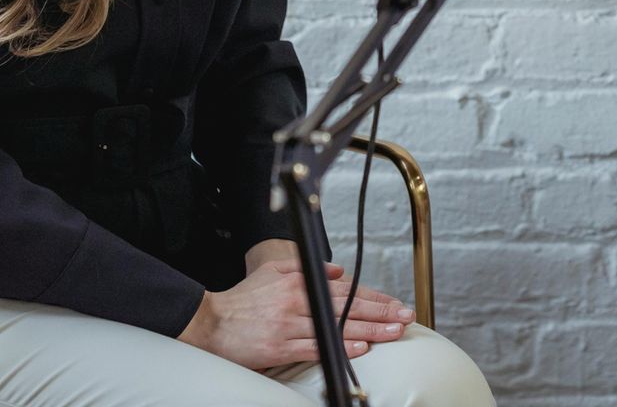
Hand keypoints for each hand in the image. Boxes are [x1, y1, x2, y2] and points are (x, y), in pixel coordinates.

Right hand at [177, 257, 415, 369]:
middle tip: (406, 316)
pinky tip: (361, 348)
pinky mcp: (280, 347)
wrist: (210, 321)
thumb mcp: (274, 271)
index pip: (346, 289)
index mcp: (299, 282)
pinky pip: (316, 347)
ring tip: (394, 332)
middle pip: (348, 307)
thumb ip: (309, 268)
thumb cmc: (243, 298)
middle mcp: (298, 301)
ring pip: (337, 327)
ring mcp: (290, 325)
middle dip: (381, 312)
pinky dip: (340, 348)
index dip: (373, 296)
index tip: (395, 303)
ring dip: (370, 331)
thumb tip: (341, 271)